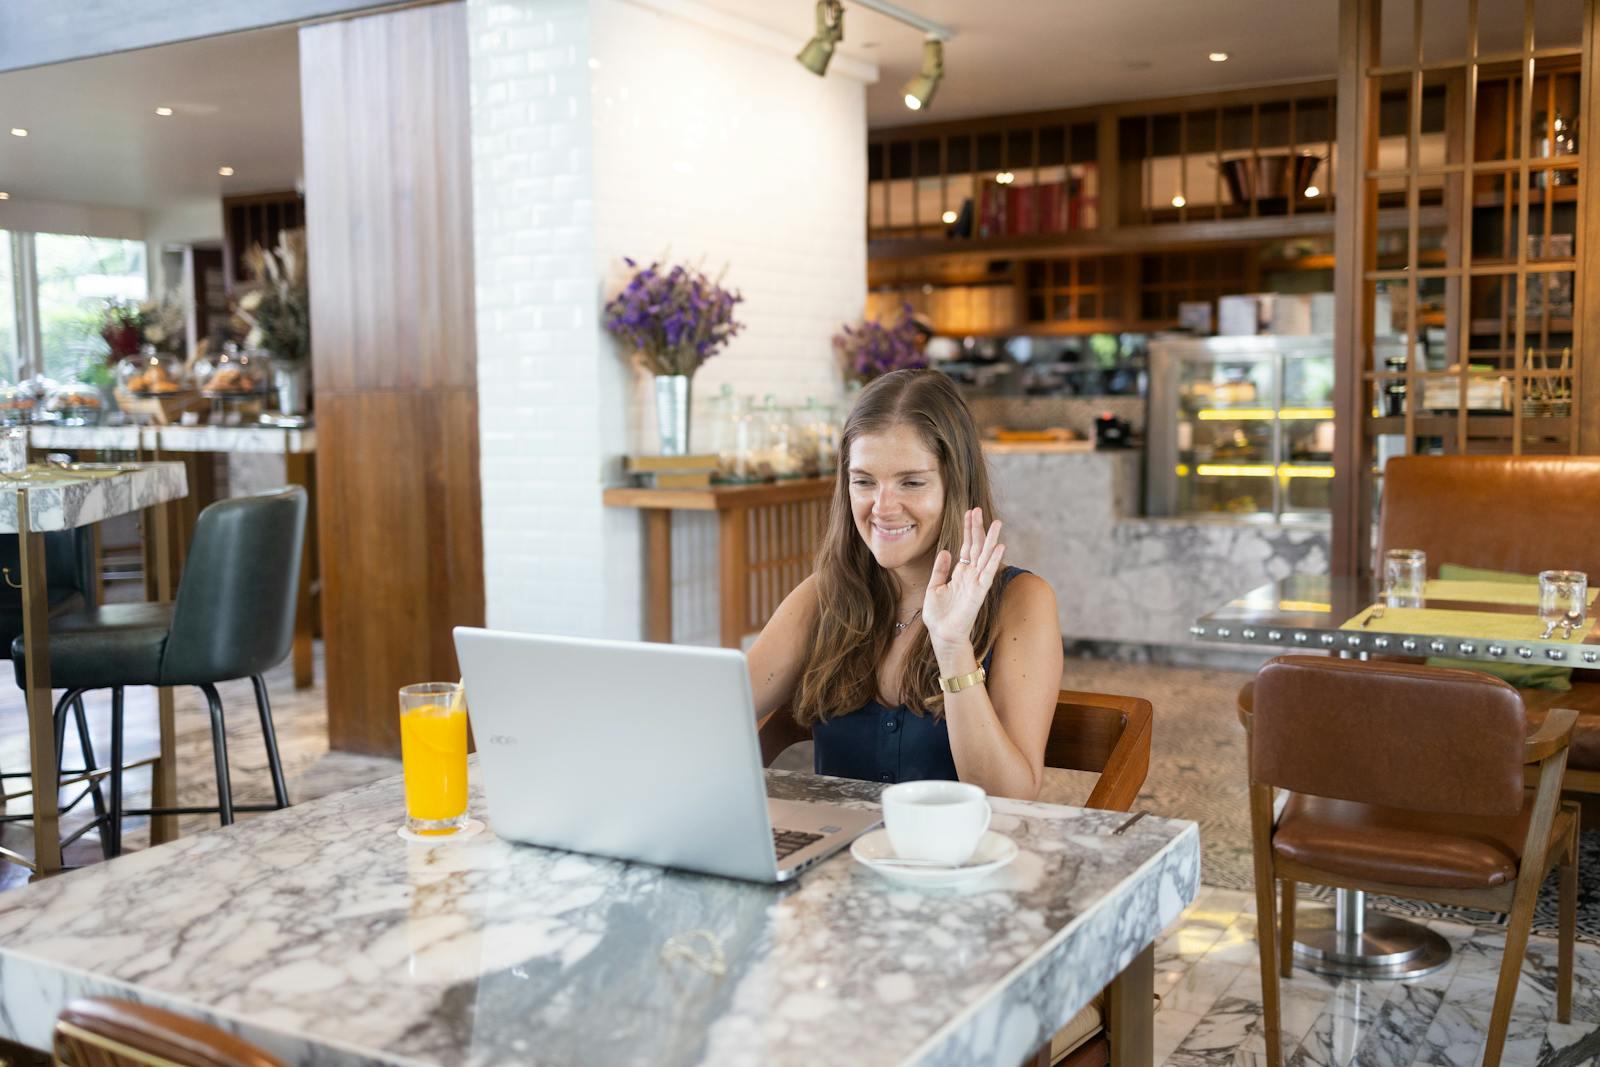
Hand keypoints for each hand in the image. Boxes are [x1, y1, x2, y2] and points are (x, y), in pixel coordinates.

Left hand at [922, 508, 1003, 652]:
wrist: (942, 635)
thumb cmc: (939, 615)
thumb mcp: (934, 587)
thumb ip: (940, 569)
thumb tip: (945, 551)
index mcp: (960, 573)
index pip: (966, 546)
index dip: (968, 530)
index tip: (970, 512)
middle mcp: (970, 575)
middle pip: (977, 547)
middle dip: (978, 529)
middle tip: (979, 510)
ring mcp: (976, 583)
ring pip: (985, 557)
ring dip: (991, 540)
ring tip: (997, 523)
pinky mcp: (978, 593)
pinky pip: (987, 574)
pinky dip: (993, 560)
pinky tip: (999, 547)